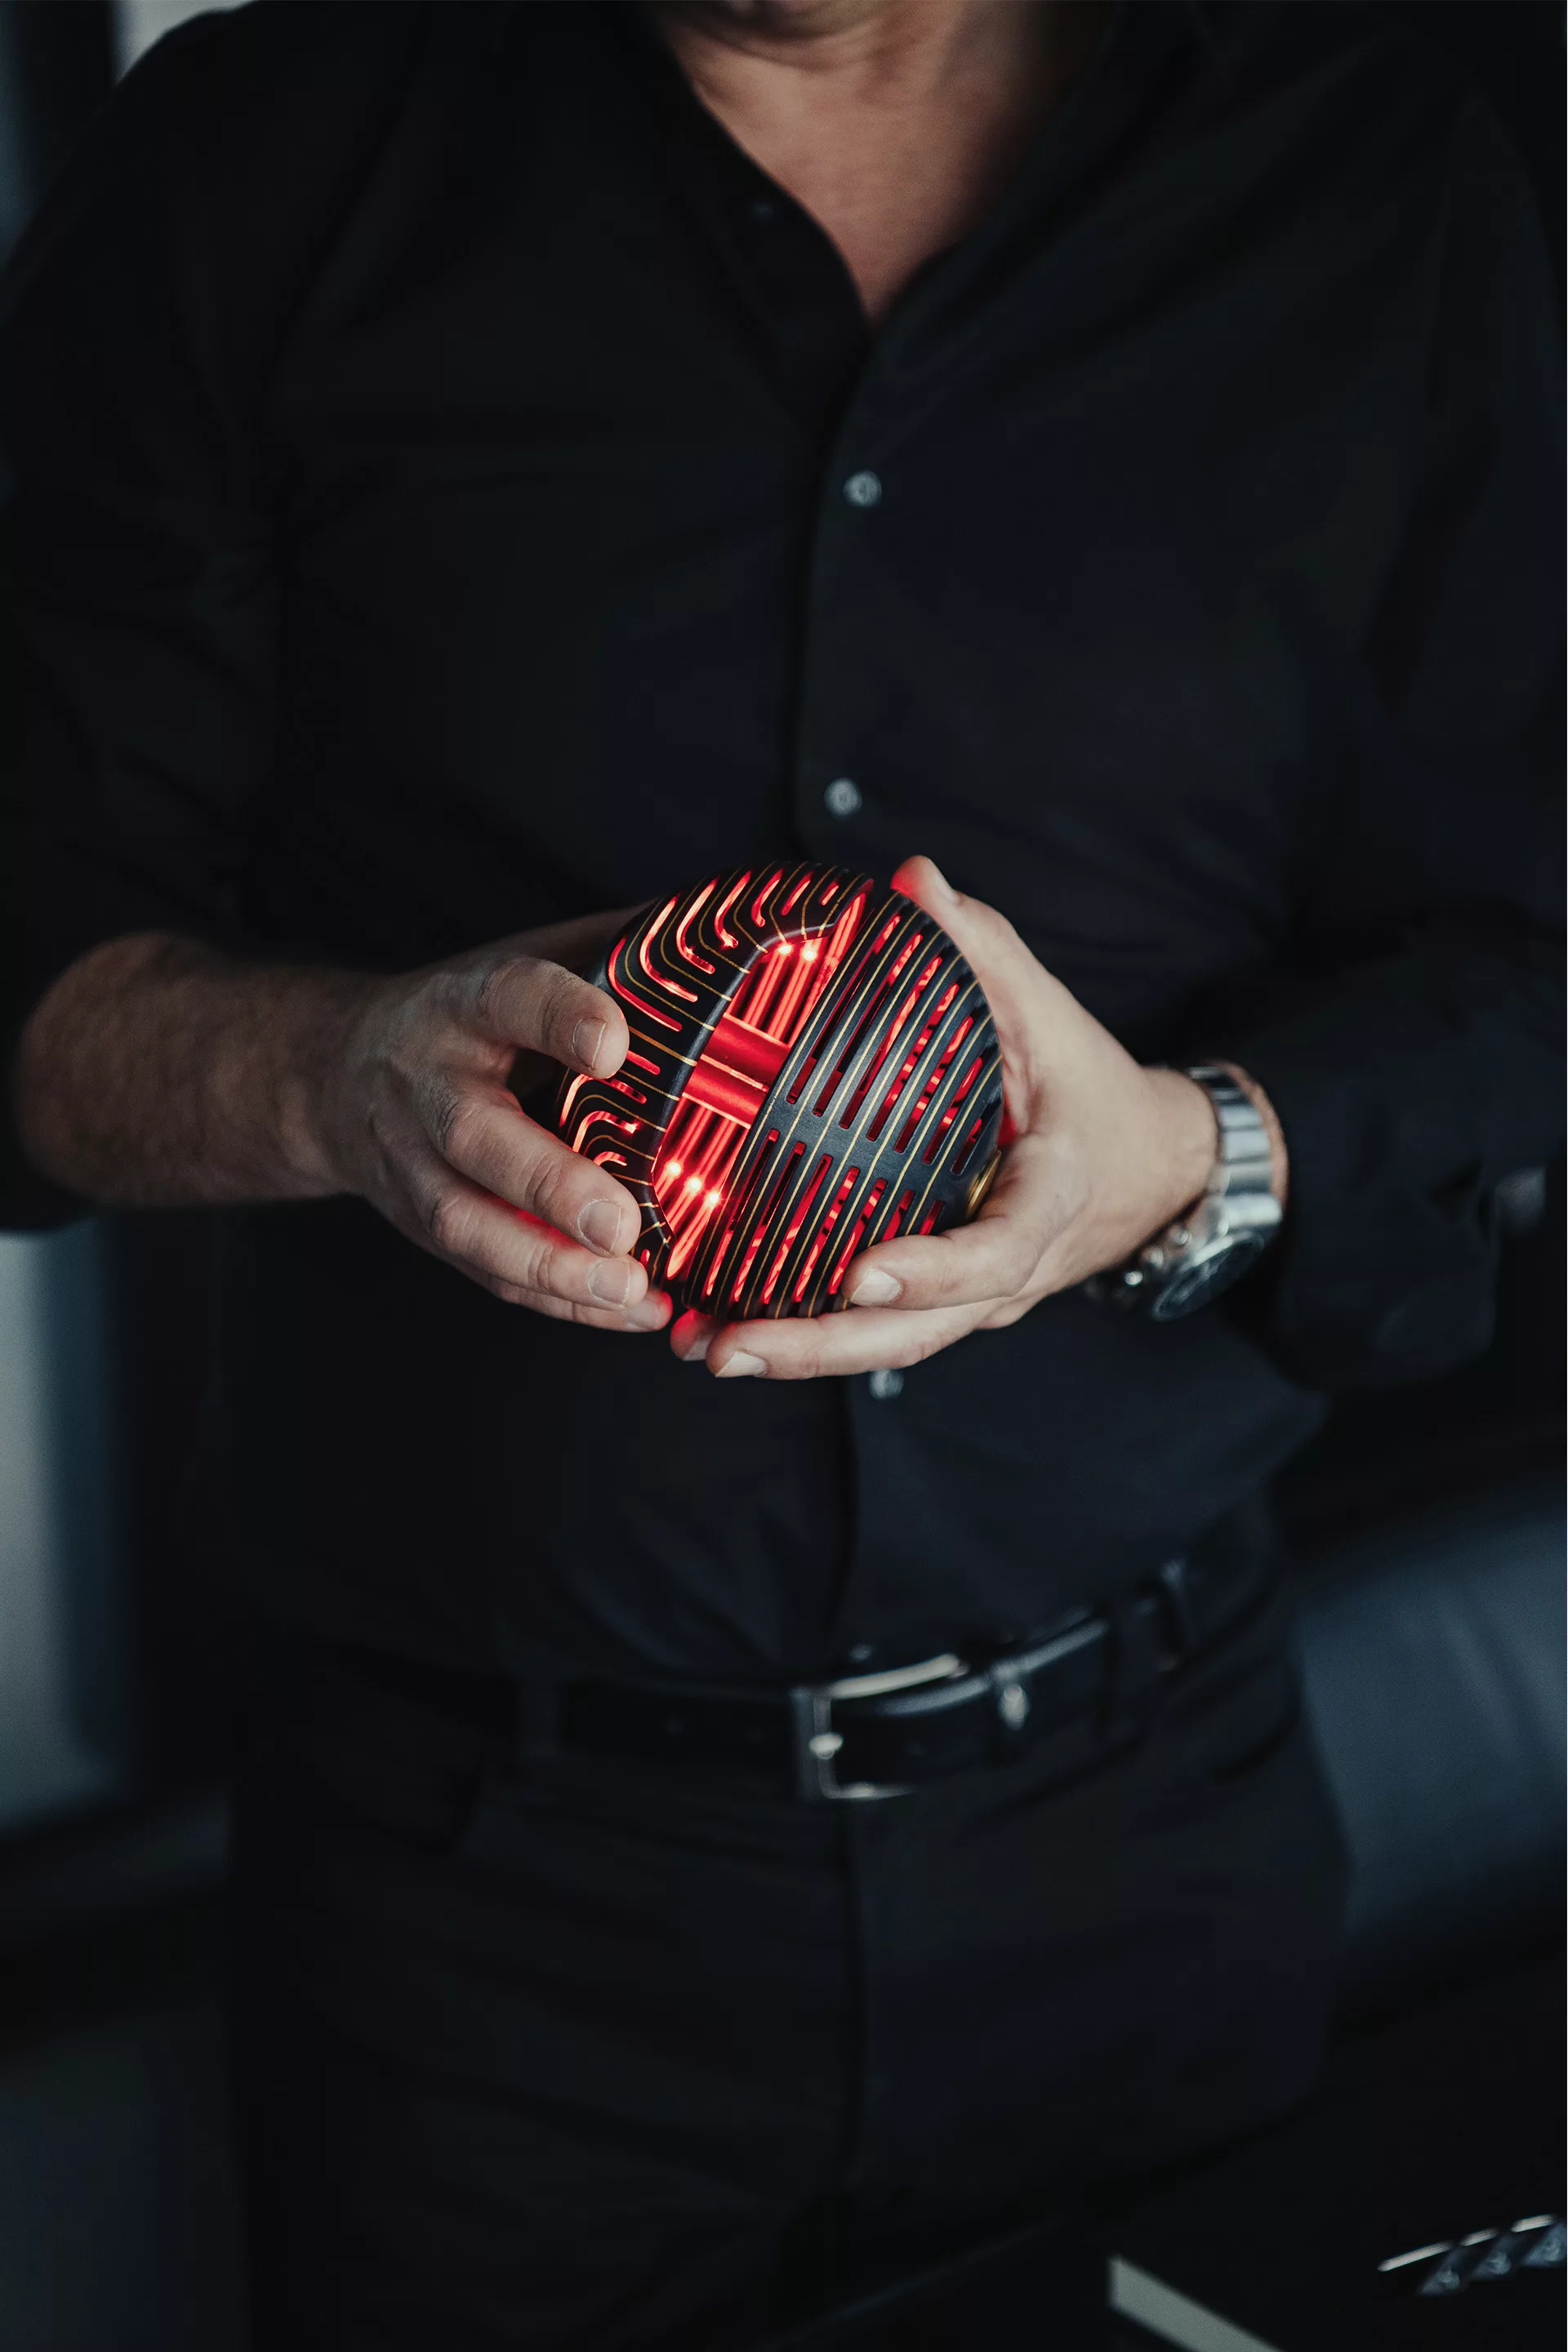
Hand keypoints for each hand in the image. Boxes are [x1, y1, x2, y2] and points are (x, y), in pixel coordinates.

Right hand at [312, 909, 671, 1331]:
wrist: (337, 1077)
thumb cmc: (471, 1019)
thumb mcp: (527, 960)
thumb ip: (618, 951)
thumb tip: (735, 928)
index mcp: (465, 1005)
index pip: (508, 998)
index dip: (557, 1018)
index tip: (614, 1046)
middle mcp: (428, 1084)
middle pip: (475, 1137)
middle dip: (547, 1184)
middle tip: (620, 1221)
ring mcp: (415, 1164)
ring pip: (467, 1221)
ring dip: (548, 1265)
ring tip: (627, 1287)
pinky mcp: (424, 1226)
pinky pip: (484, 1272)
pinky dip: (556, 1302)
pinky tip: (626, 1311)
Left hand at [671, 857, 1247, 1379]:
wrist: (1150, 1169)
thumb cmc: (1094, 1090)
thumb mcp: (1051, 1014)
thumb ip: (982, 952)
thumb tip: (911, 880)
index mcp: (1046, 1200)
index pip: (994, 1253)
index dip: (931, 1271)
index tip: (859, 1273)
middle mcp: (1013, 1271)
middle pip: (918, 1329)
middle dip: (823, 1345)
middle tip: (730, 1345)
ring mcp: (981, 1300)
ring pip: (893, 1344)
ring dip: (800, 1357)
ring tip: (704, 1351)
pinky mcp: (950, 1306)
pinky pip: (883, 1332)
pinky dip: (812, 1340)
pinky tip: (726, 1333)